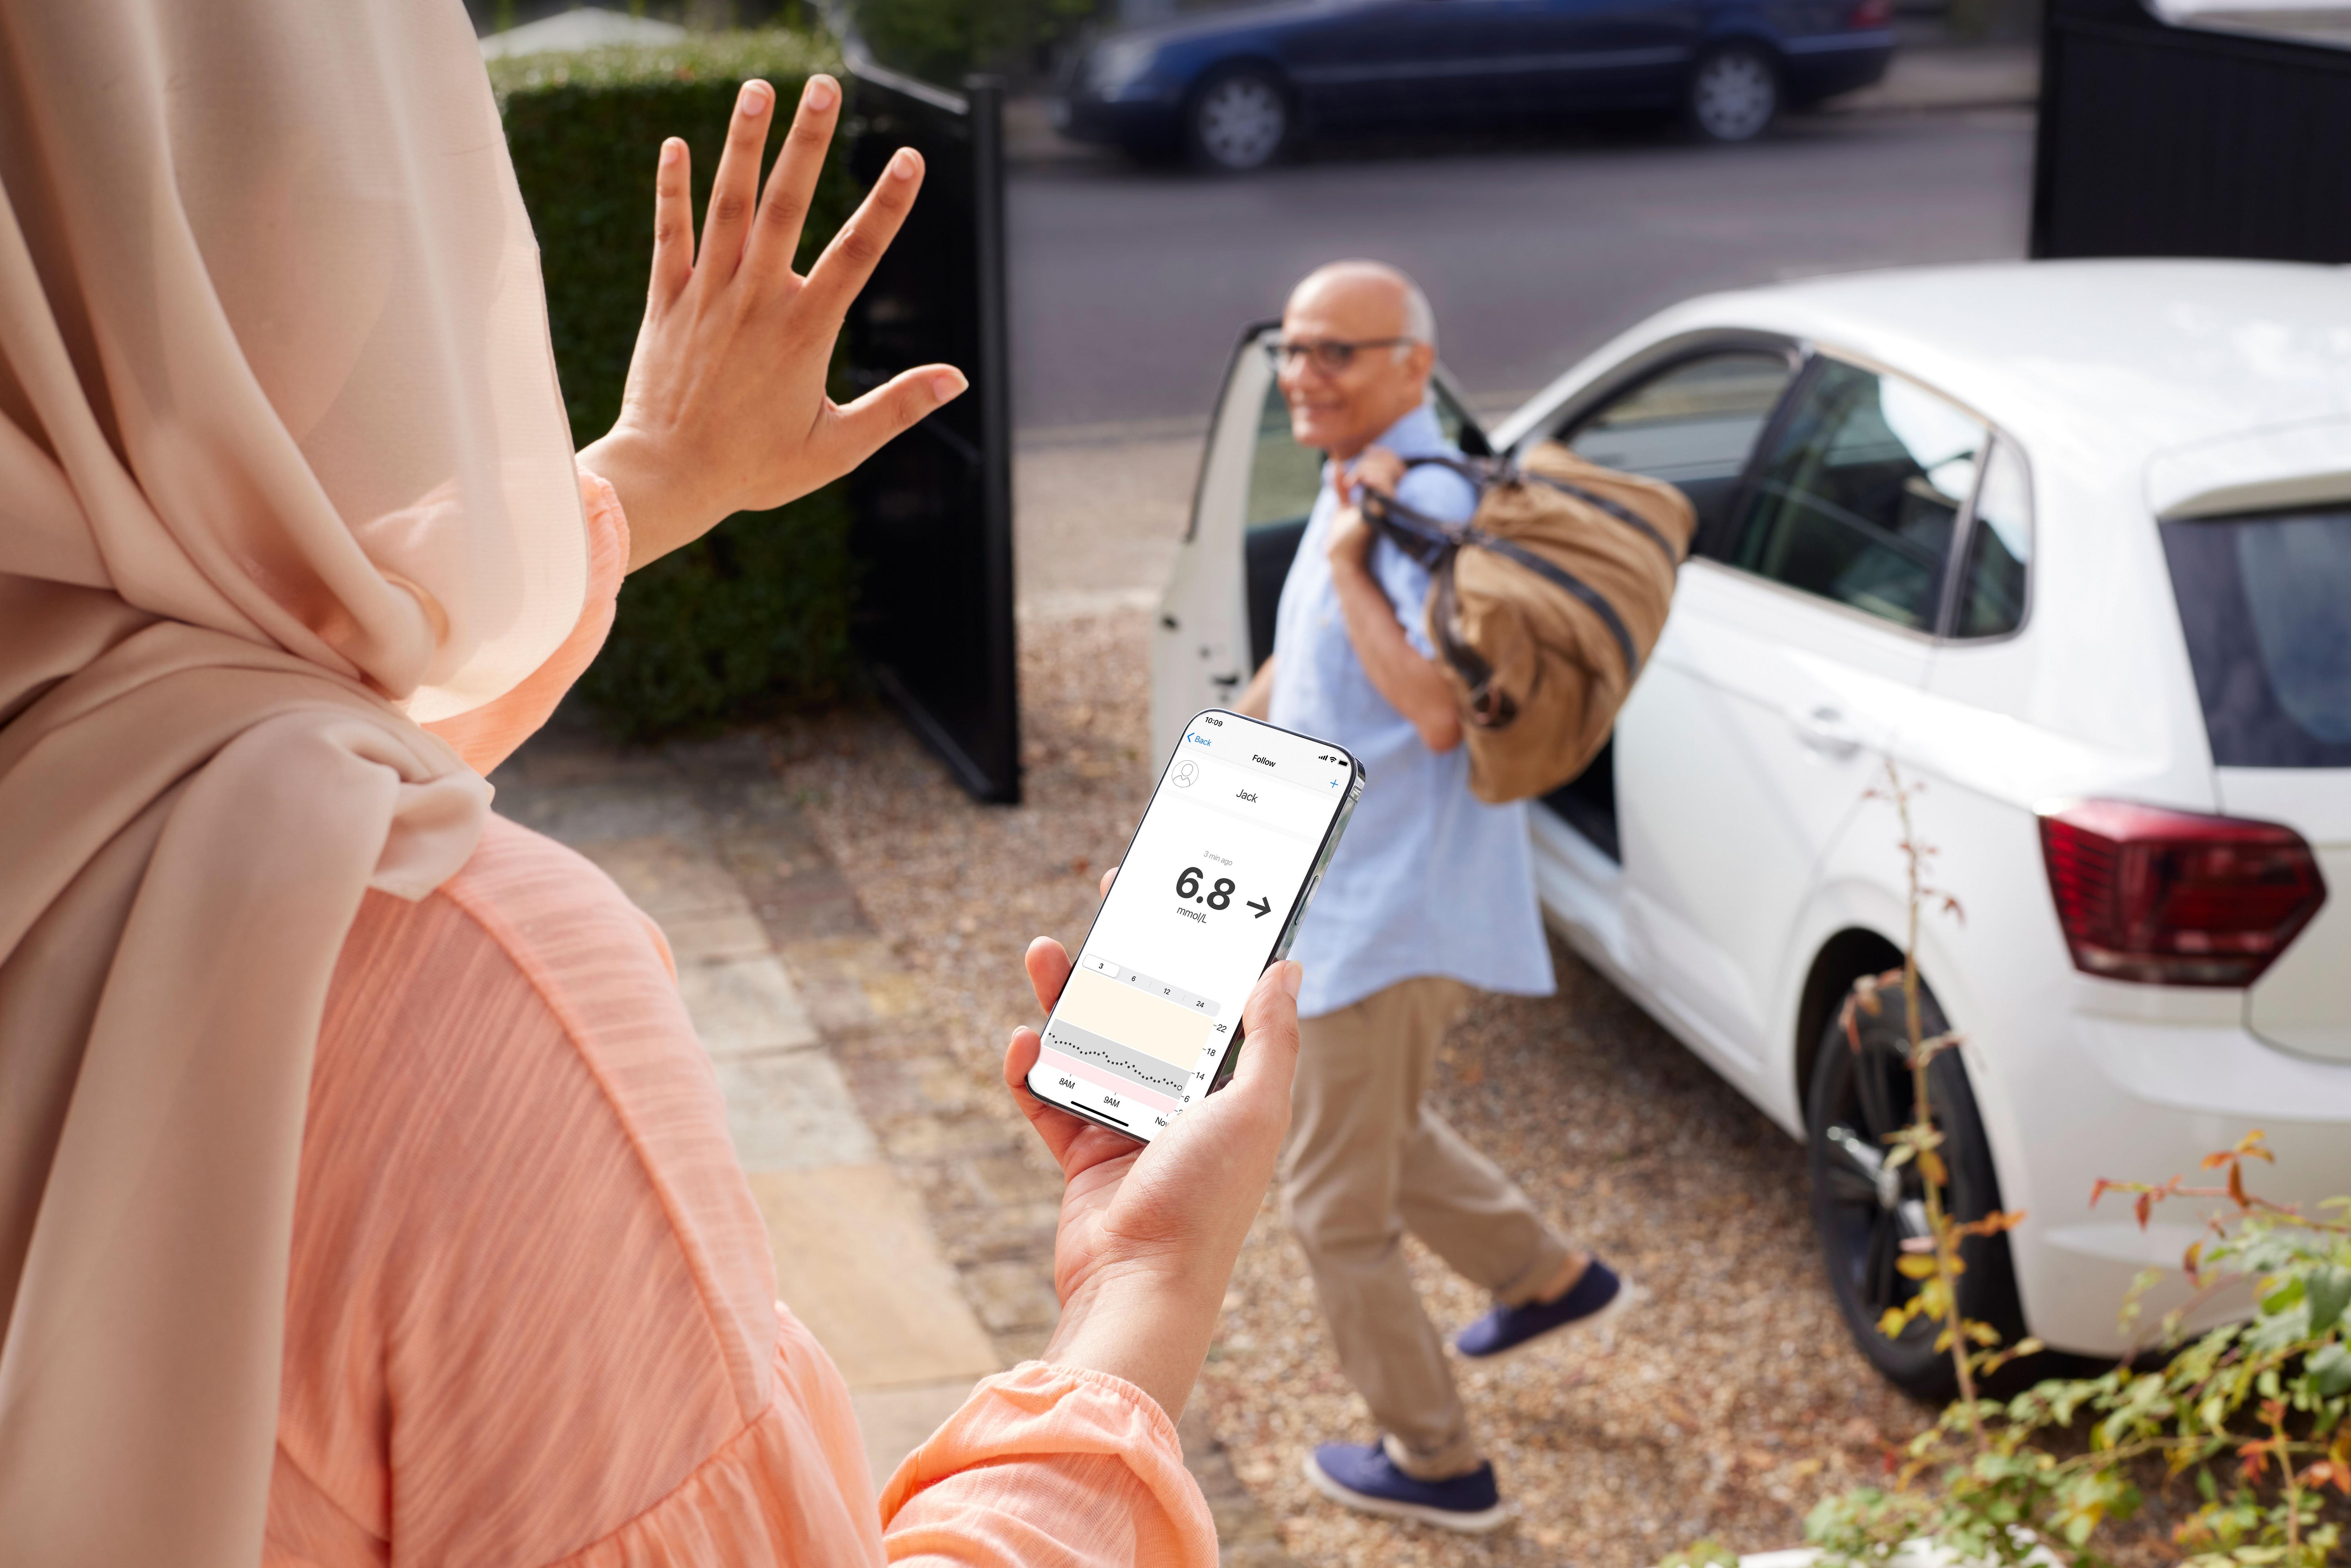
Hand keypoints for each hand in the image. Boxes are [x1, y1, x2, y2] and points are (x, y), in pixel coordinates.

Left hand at [577, 75, 965, 572]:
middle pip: (788, 205)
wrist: (668, 477)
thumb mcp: (838, 447)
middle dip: (807, 141)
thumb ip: (897, 407)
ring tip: (758, 89)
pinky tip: (675, 143)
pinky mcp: (666, 302)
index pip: (857, 254)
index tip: (912, 158)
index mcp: (805, 331)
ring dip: (744, 143)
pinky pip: (669, 234)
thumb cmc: (754, 469)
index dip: (888, 205)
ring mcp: (708, 295)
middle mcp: (757, 300)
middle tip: (824, 86)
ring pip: (728, 205)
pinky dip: (671, 188)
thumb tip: (957, 379)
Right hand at [1002, 867, 1303, 1418]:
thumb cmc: (1206, 1202)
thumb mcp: (1254, 1109)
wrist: (1142, 1285)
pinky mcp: (1081, 1154)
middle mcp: (1178, 1103)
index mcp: (1225, 1090)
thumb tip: (1287, 966)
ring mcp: (1126, 1127)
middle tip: (1107, 902)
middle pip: (1144, 1012)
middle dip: (1123, 957)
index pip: (1210, 1003)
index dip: (1195, 950)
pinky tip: (1023, 1043)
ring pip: (1090, 1044)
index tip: (1179, 900)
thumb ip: (1271, 1038)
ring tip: (1045, 952)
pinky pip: (1048, 1096)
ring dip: (1066, 997)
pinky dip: (1031, 1069)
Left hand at [1325, 445, 1402, 574]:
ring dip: (1366, 469)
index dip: (1382, 453)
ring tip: (1352, 483)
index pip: (1394, 464)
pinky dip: (1373, 478)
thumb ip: (1342, 487)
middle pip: (1393, 464)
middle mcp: (1394, 499)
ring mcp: (1392, 506)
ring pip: (1390, 472)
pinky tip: (1359, 481)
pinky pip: (1386, 487)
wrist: (1340, 555)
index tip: (1365, 452)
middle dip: (1369, 462)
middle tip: (1351, 480)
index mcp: (1388, 496)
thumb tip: (1336, 466)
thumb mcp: (1343, 505)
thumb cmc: (1344, 535)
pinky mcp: (1384, 513)